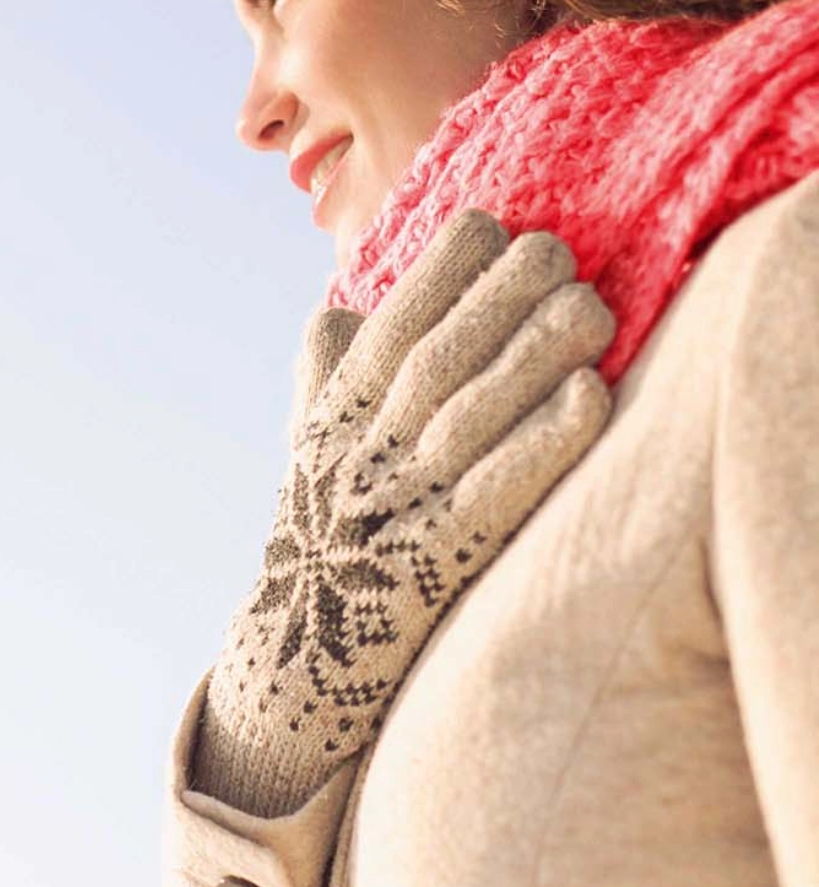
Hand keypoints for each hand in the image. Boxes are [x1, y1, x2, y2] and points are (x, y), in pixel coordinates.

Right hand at [190, 208, 616, 817]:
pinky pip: (496, 494)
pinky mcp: (437, 564)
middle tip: (552, 248)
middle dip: (492, 297)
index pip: (384, 333)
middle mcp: (359, 457)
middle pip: (433, 363)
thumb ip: (320, 377)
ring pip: (468, 418)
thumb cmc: (314, 542)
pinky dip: (542, 443)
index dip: (433, 275)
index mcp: (329, 421)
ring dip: (529, 356)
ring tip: (588, 305)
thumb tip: (338, 307)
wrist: (296, 663)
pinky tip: (589, 397)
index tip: (484, 223)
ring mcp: (396, 510)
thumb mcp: (304, 452)